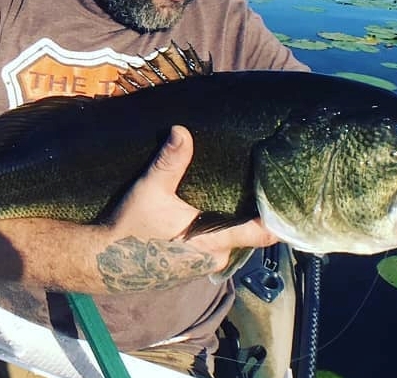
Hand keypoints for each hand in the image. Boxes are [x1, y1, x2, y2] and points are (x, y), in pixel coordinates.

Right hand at [108, 126, 278, 273]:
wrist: (104, 261)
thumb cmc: (129, 230)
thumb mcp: (149, 192)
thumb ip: (169, 163)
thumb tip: (181, 131)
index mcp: (213, 243)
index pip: (261, 233)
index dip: (279, 217)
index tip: (292, 198)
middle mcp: (215, 257)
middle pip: (250, 234)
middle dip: (254, 211)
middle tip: (260, 181)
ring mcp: (203, 264)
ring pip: (232, 239)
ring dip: (233, 219)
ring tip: (238, 191)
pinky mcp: (191, 265)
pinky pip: (216, 244)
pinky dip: (218, 228)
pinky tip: (211, 209)